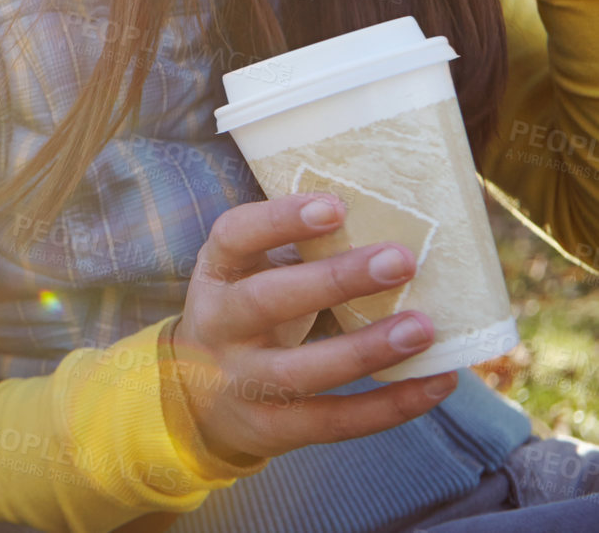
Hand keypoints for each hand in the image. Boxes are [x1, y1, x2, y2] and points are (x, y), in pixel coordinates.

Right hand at [174, 192, 457, 462]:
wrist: (199, 399)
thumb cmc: (249, 317)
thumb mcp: (251, 276)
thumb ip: (299, 253)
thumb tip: (394, 222)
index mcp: (217, 274)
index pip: (234, 236)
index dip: (280, 220)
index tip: (336, 207)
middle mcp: (218, 325)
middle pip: (265, 301)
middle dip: (333, 281)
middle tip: (400, 261)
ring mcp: (240, 380)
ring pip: (298, 370)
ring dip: (365, 350)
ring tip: (422, 328)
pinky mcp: (270, 428)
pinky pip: (332, 421)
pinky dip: (388, 406)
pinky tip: (435, 383)